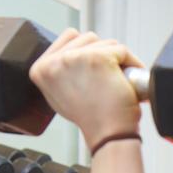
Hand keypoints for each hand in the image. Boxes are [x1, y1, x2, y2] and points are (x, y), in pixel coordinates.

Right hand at [29, 29, 145, 150]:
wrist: (107, 135)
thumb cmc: (91, 120)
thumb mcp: (61, 95)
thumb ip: (61, 73)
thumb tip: (70, 54)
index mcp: (40, 69)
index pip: (68, 37)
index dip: (87, 51)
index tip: (96, 71)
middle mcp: (53, 62)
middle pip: (87, 38)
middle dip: (103, 54)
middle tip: (108, 79)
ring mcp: (75, 58)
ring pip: (105, 43)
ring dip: (117, 60)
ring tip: (116, 82)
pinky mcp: (98, 58)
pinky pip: (122, 50)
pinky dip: (132, 64)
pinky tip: (128, 81)